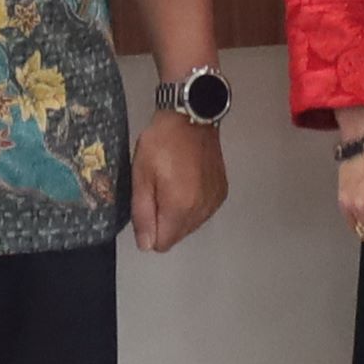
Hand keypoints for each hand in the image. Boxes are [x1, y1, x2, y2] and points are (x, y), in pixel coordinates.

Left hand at [132, 111, 226, 252]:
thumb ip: (143, 214)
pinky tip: (188, 181)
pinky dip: (193, 204)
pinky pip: (203, 212)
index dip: (150, 230)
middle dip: (164, 221)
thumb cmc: (161, 144)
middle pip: (178, 235)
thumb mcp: (141, 176)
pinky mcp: (221, 192)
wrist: (192, 116)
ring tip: (173, 182)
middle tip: (158, 189)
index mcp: (180, 208)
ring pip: (191, 225)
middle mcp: (202, 211)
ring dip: (179, 213)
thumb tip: (146, 246)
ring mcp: (214, 202)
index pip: (162, 243)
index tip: (147, 204)